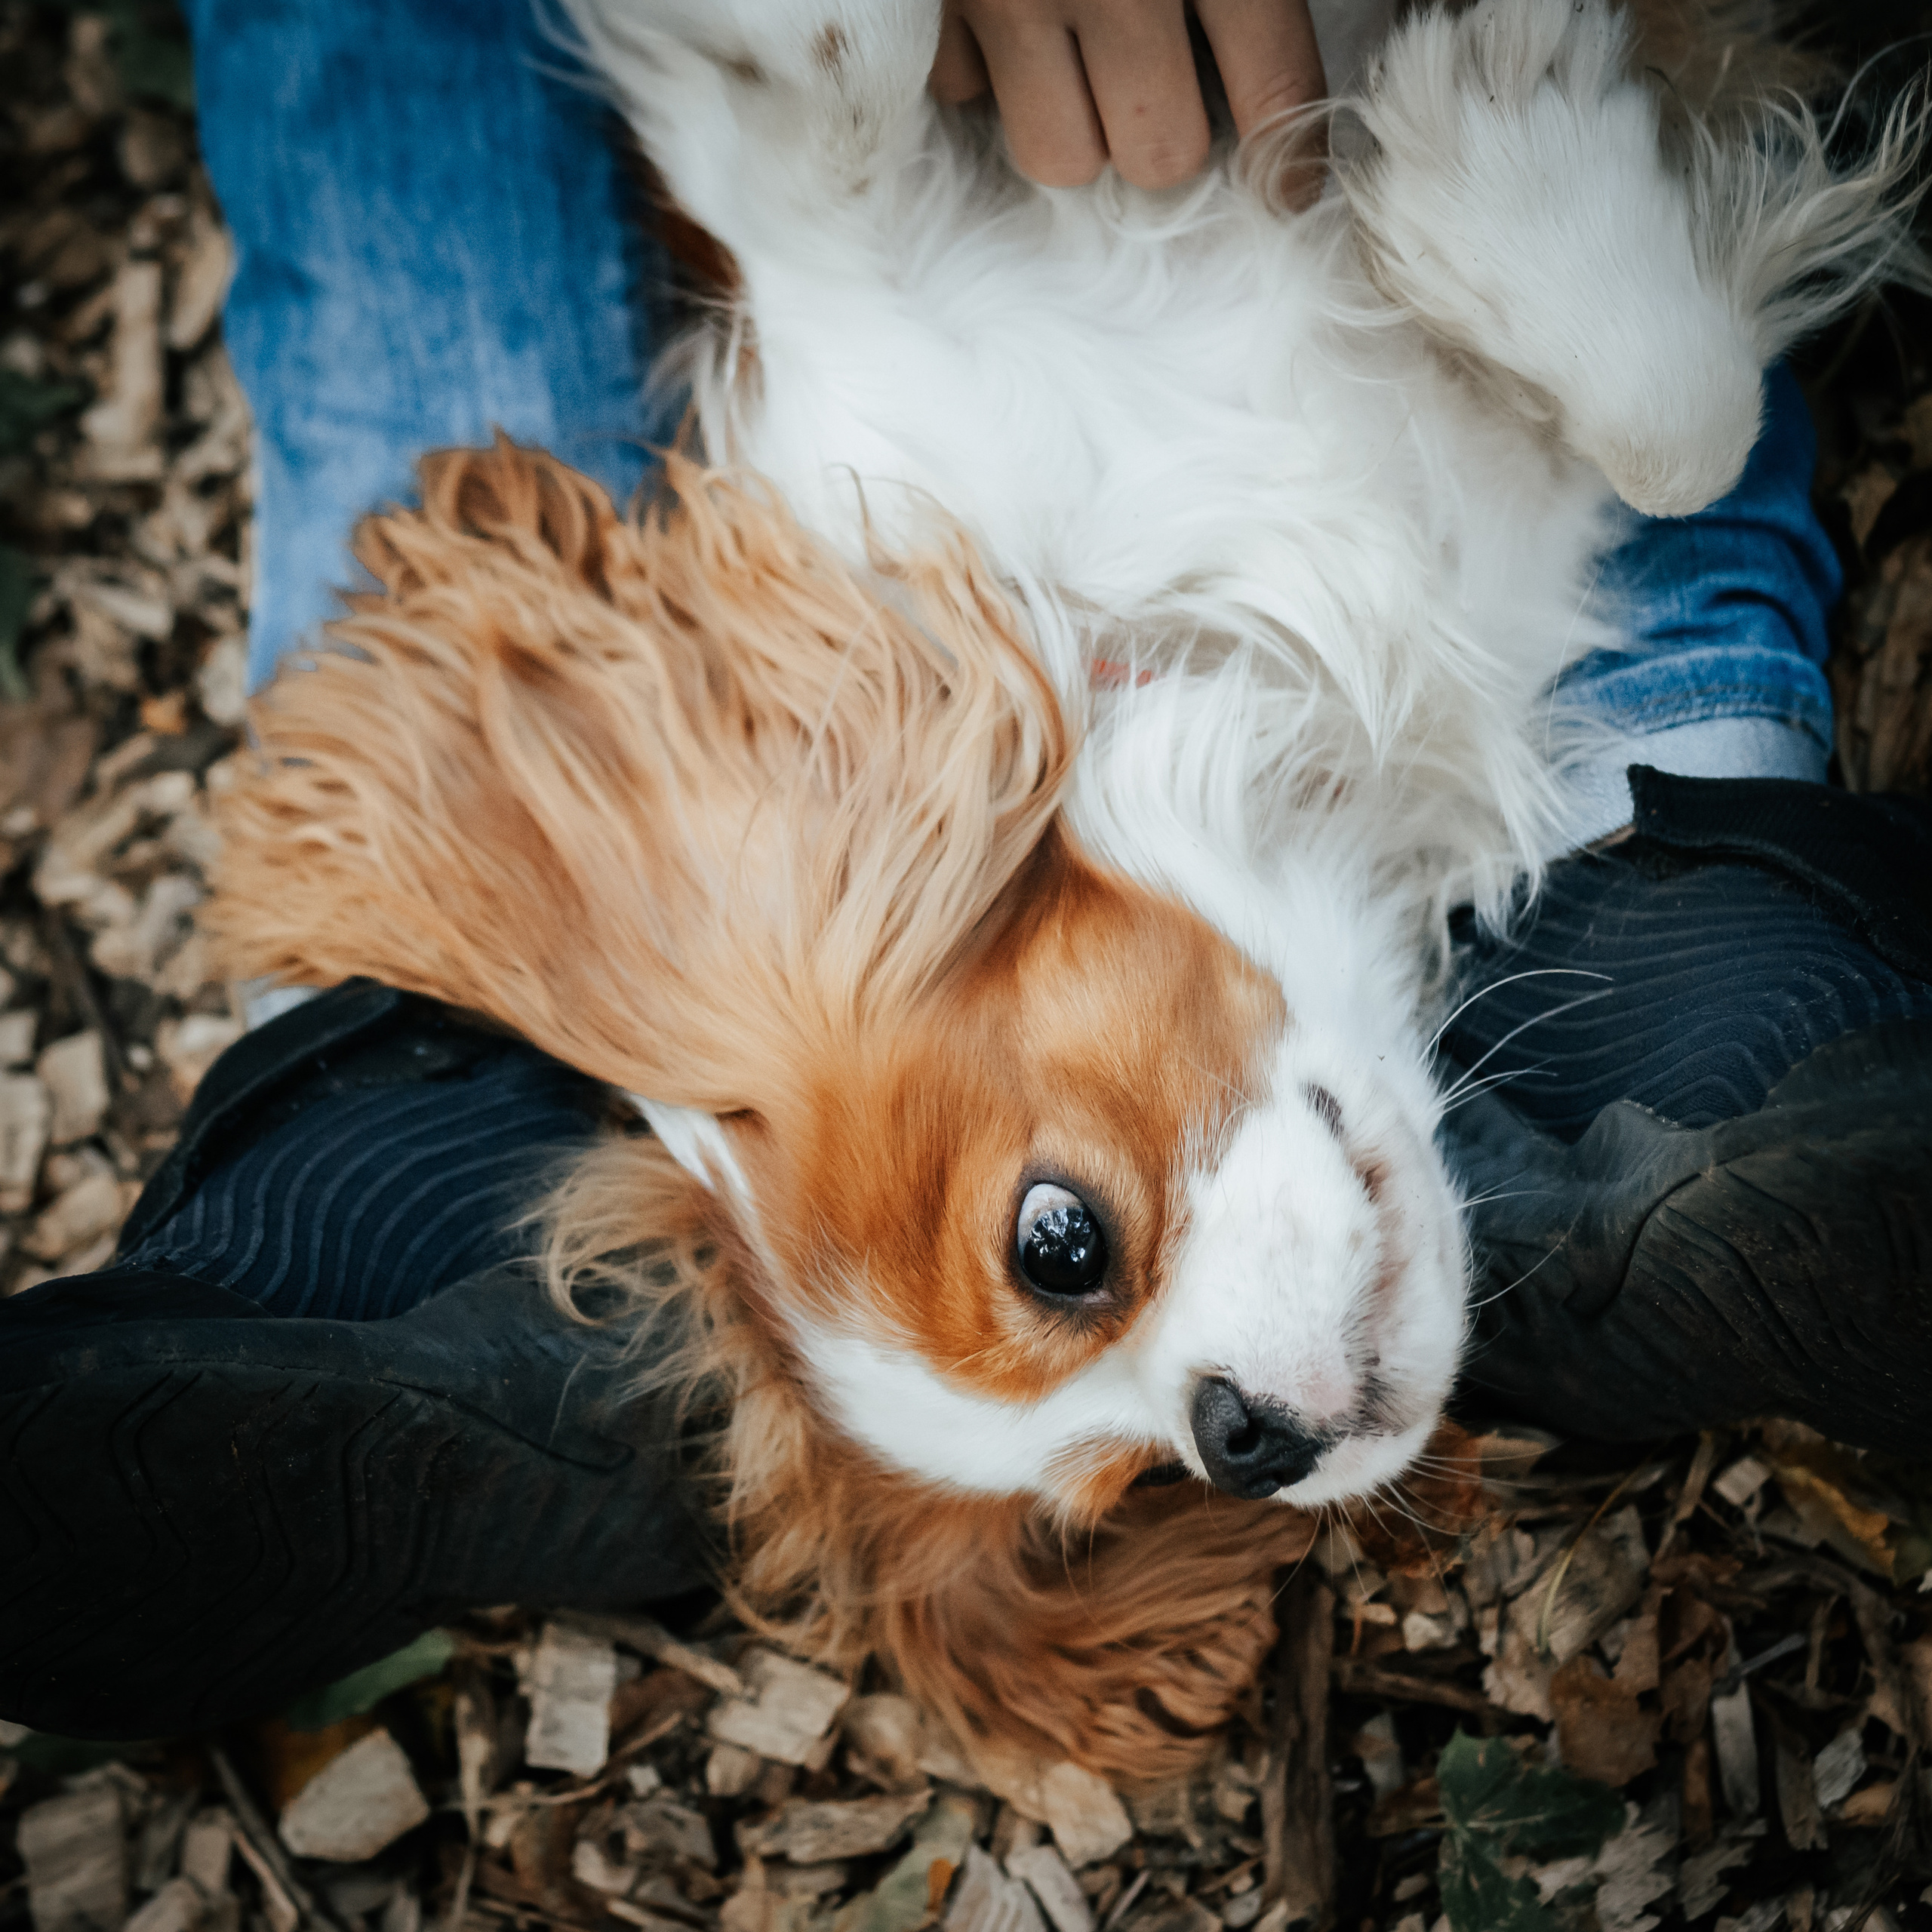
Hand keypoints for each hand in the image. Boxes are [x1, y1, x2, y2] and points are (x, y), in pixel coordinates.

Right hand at [930, 0, 1325, 192]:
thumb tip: (1273, 119)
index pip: (1273, 89)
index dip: (1286, 161)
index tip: (1285, 193)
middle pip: (1158, 156)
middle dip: (1160, 141)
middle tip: (1154, 98)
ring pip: (1061, 157)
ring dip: (1074, 132)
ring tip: (1074, 74)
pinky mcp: (931, 5)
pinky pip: (964, 95)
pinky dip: (983, 77)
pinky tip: (1001, 30)